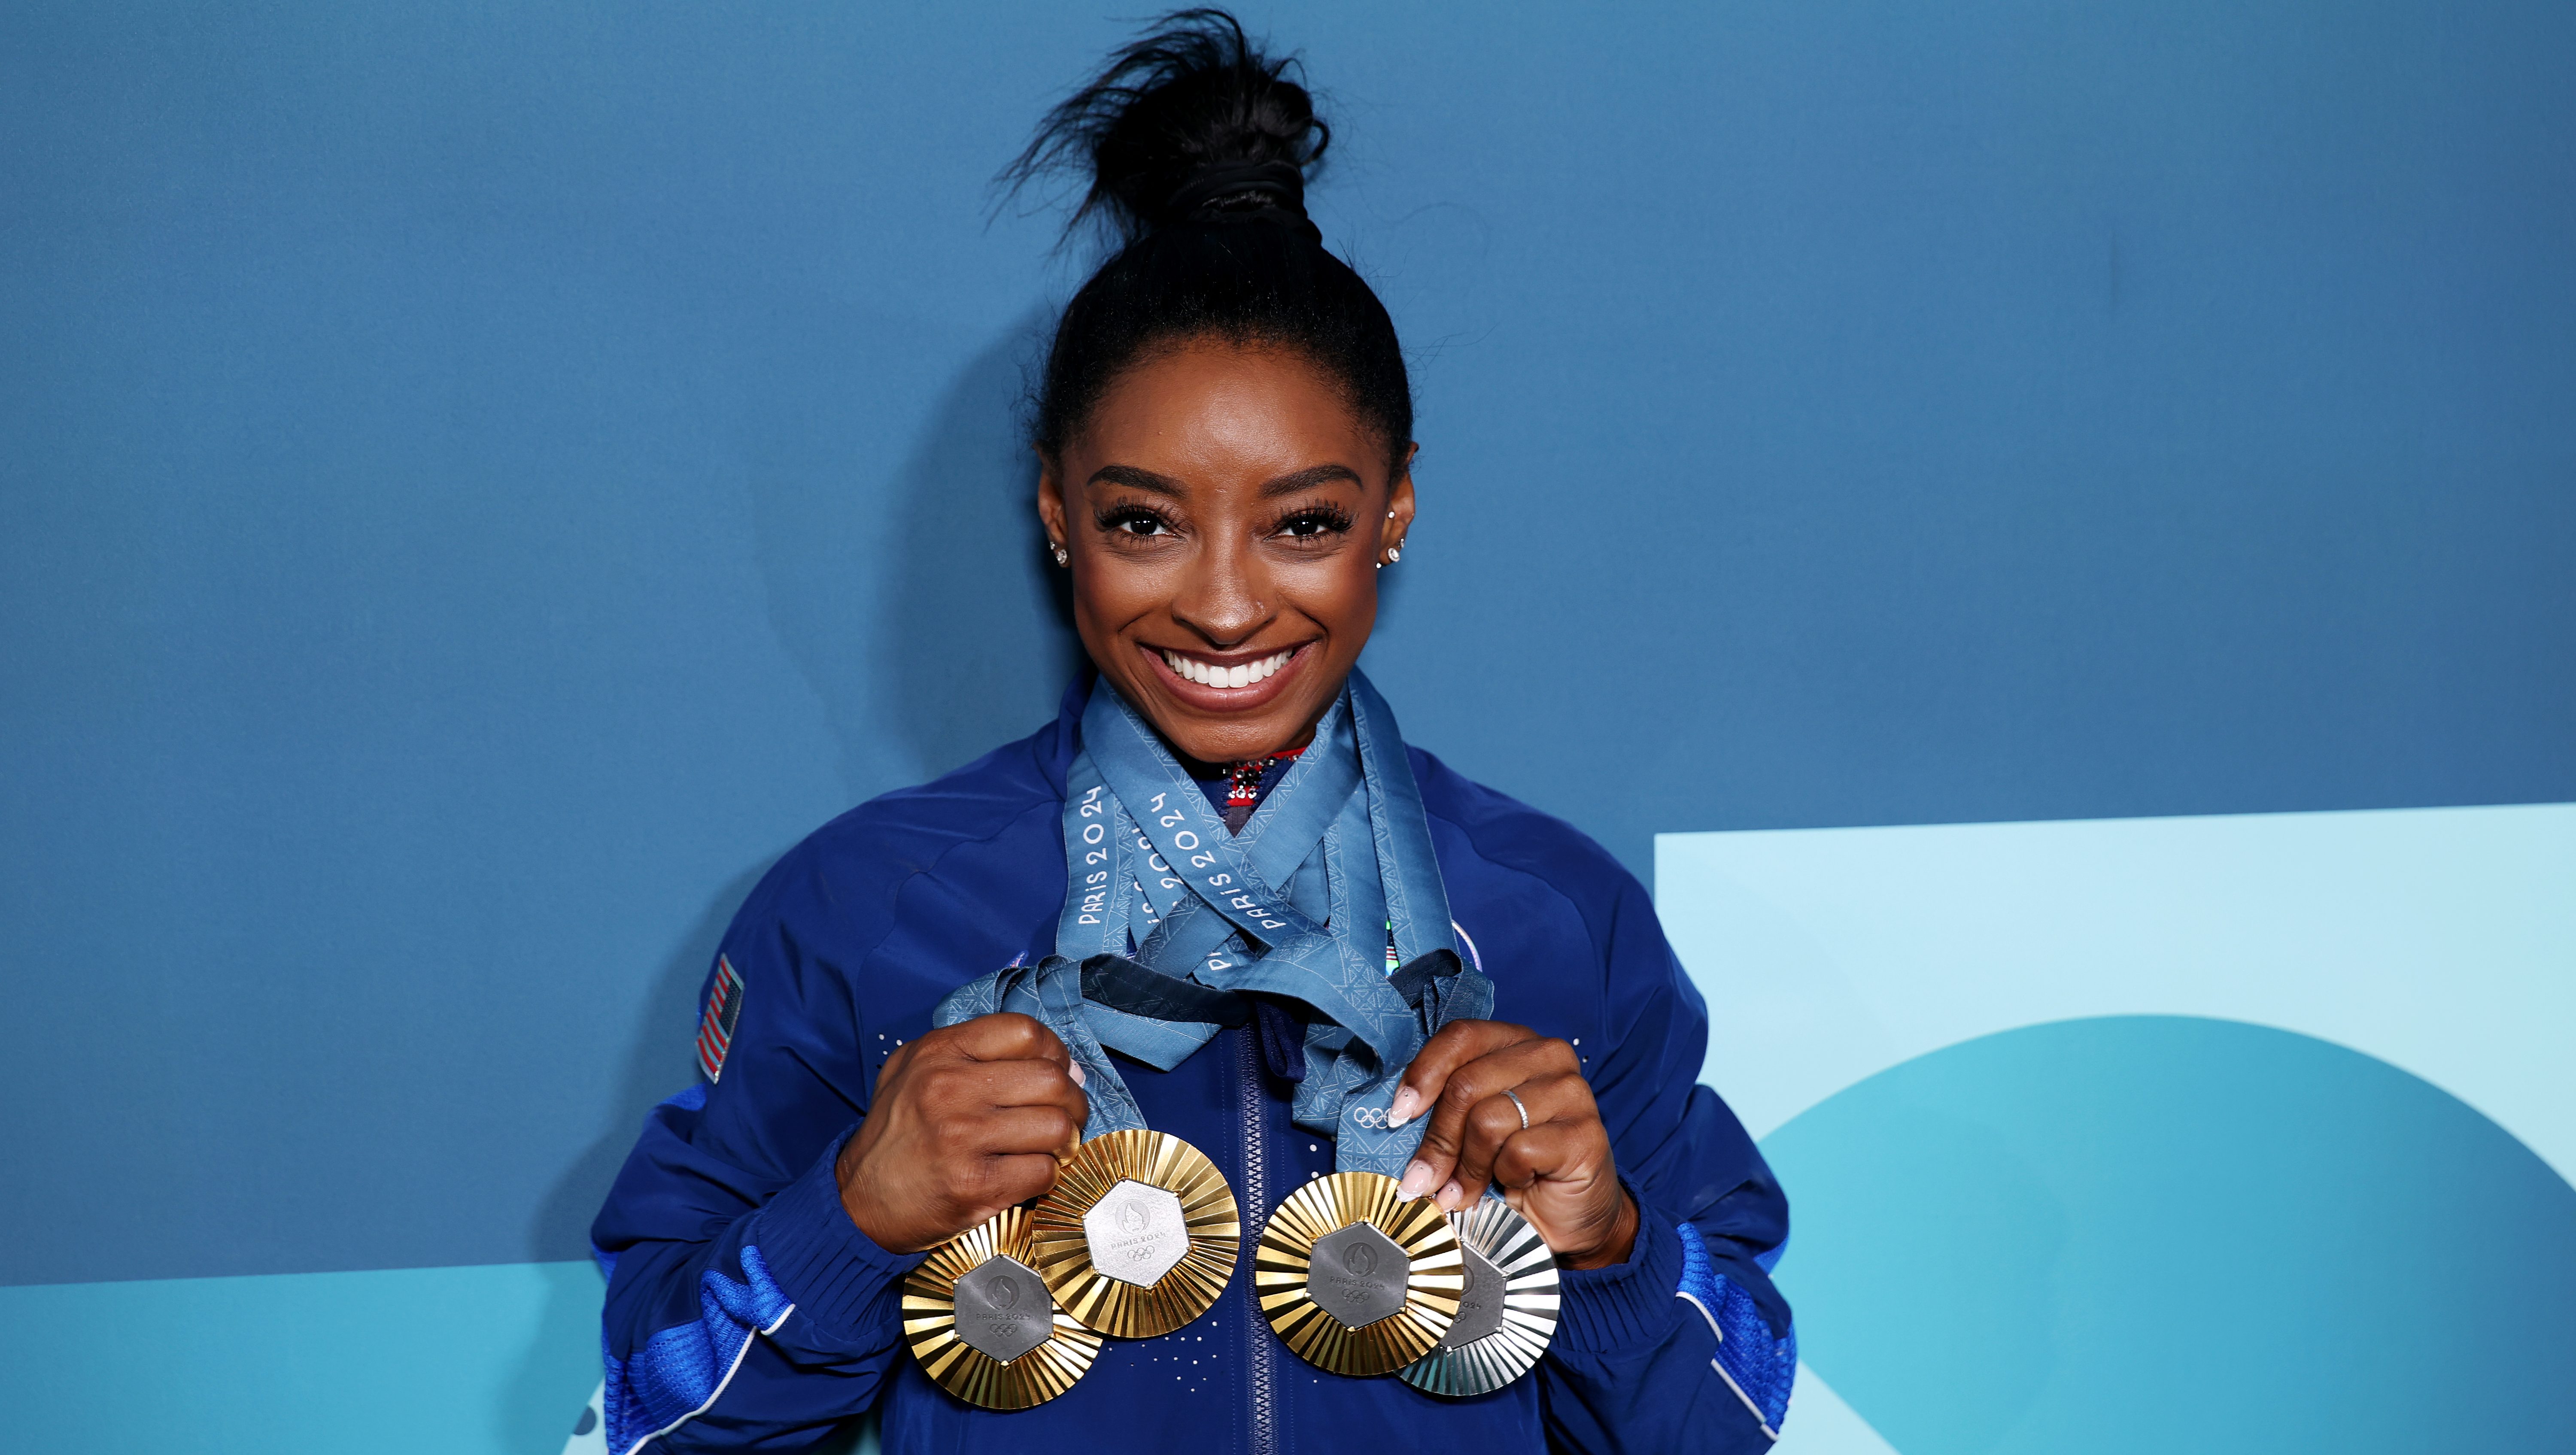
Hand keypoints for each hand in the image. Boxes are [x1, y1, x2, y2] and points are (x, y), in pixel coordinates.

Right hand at [834, 1013, 1089, 1252]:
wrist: (857, 1201)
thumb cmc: (898, 1133)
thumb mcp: (915, 1068)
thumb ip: (975, 1052)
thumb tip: (1059, 1062)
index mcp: (940, 1052)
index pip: (1025, 1032)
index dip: (1055, 1052)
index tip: (1057, 1072)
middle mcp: (950, 1088)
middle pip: (1052, 1081)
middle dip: (1072, 1101)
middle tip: (1067, 1115)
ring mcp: (962, 1138)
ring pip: (1057, 1128)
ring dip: (1063, 1142)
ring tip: (1049, 1147)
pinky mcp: (974, 1185)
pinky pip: (1043, 1172)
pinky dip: (1047, 1176)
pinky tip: (1028, 1174)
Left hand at [1389, 1020, 1637, 1269]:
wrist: (1569, 1214)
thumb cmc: (1515, 1165)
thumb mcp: (1471, 1126)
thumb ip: (1446, 1107)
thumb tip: (1397, 1116)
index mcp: (1516, 1041)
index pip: (1460, 1037)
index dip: (1423, 1074)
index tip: (1398, 1115)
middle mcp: (1548, 1055)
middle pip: (1466, 1085)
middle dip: (1438, 1141)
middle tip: (1423, 1180)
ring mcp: (1572, 1092)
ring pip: (1488, 1120)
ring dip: (1467, 1167)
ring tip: (1463, 1192)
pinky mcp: (1584, 1133)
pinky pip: (1518, 1151)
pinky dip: (1505, 1176)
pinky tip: (1514, 1184)